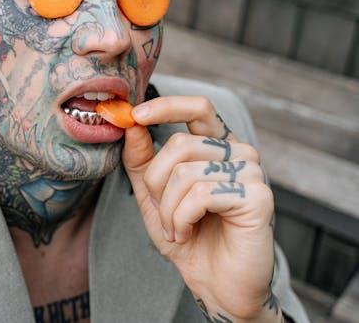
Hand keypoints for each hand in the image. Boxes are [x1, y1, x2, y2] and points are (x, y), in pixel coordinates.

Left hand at [123, 96, 282, 321]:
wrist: (215, 284)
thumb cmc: (188, 236)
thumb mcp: (152, 195)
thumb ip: (141, 160)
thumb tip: (131, 123)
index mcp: (217, 146)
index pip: (197, 107)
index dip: (165, 106)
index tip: (134, 115)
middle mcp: (239, 153)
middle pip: (179, 144)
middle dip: (155, 182)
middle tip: (159, 211)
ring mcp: (252, 173)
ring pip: (185, 172)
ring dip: (167, 208)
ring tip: (176, 229)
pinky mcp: (258, 197)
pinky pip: (200, 195)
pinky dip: (182, 219)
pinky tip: (188, 234)